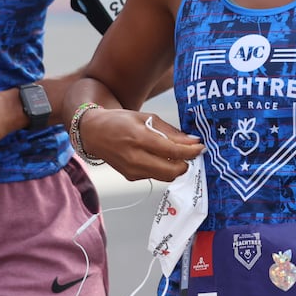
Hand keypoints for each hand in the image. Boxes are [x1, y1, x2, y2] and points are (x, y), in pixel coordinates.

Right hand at [80, 107, 203, 182]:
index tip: (201, 147)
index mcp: (139, 138)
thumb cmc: (120, 121)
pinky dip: (163, 168)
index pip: (173, 151)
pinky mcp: (131, 177)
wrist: (94, 133)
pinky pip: (155, 176)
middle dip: (187, 164)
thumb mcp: (146, 118)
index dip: (191, 151)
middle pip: (172, 171)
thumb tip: (192, 141)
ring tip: (178, 155)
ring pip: (166, 176)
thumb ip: (170, 132)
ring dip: (176, 167)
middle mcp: (135, 158)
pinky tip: (161, 157)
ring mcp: (132, 170)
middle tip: (192, 153)